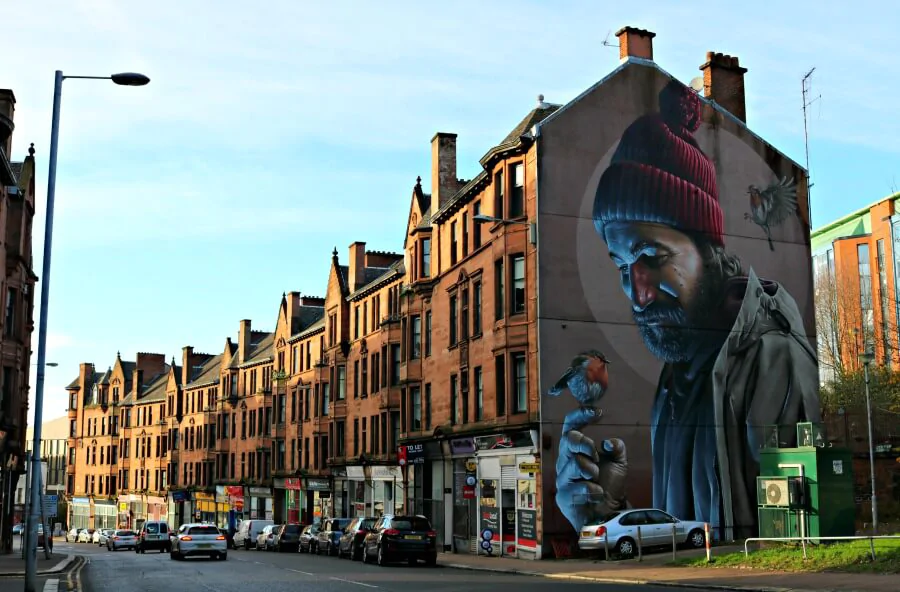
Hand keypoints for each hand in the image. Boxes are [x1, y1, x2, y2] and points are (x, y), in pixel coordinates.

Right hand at [555, 407, 627, 531]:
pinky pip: (577, 487)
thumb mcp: (618, 463)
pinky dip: (592, 490)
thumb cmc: (609, 485)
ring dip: (591, 470)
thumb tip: (607, 442)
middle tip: (595, 455)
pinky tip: (597, 494)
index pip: (571, 427)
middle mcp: (565, 461)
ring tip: (596, 479)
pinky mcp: (563, 496)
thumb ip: (616, 448)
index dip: (580, 416)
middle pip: (568, 440)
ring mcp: (563, 479)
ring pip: (574, 464)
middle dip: (584, 444)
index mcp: (575, 450)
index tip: (597, 412)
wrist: (609, 514)